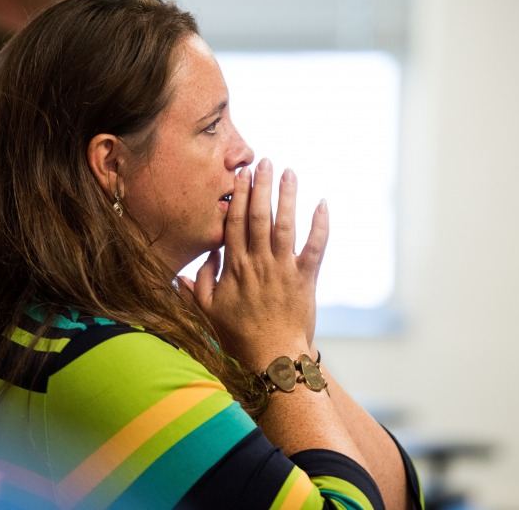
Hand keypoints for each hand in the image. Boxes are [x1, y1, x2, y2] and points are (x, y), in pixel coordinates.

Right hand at [195, 158, 328, 367]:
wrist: (272, 358)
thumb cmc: (237, 335)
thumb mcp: (208, 311)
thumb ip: (198, 283)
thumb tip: (196, 261)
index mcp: (235, 266)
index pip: (237, 223)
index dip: (239, 196)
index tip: (241, 174)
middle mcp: (260, 262)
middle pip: (261, 216)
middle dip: (263, 186)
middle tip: (265, 161)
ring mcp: (284, 269)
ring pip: (286, 225)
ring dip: (288, 196)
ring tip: (289, 171)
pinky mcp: (305, 278)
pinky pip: (316, 247)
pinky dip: (321, 225)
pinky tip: (322, 203)